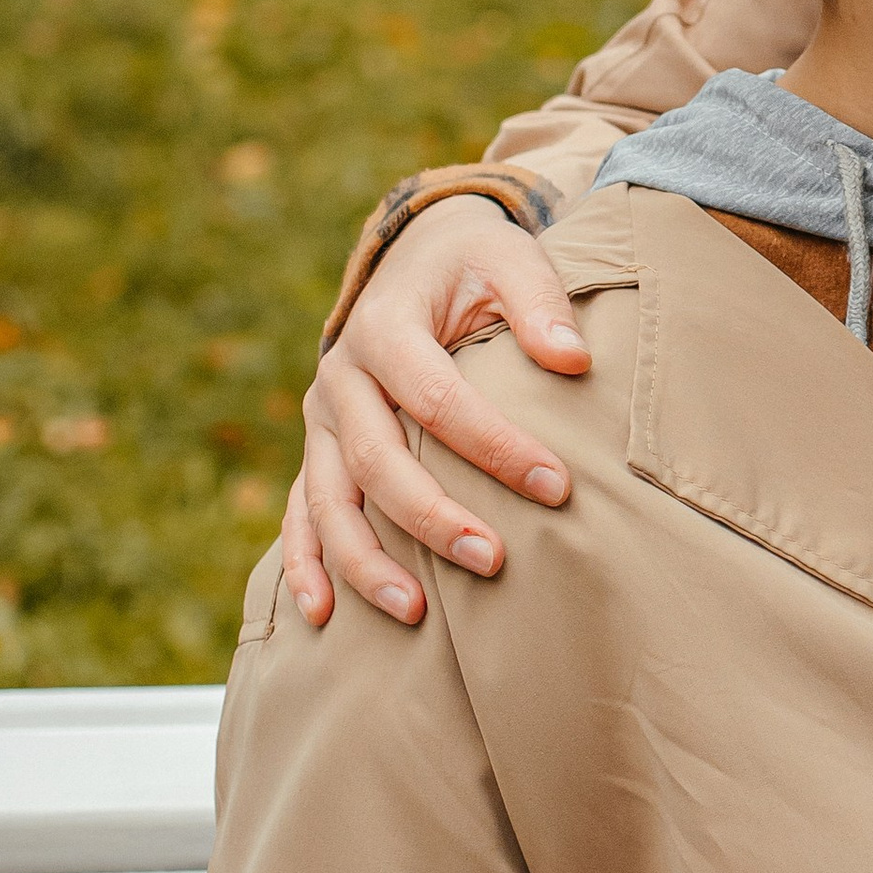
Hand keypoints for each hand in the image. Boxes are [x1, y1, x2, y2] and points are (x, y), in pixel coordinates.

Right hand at [279, 196, 588, 626]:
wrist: (415, 258)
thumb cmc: (473, 267)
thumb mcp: (508, 258)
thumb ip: (540, 301)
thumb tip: (573, 357)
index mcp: (385, 327)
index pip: (438, 398)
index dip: (495, 446)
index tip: (558, 487)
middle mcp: (341, 377)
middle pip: (375, 459)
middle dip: (431, 516)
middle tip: (492, 560)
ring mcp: (321, 420)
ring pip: (328, 500)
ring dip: (365, 560)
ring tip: (414, 612)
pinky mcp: (318, 451)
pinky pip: (300, 513)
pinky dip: (304, 565)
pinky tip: (323, 615)